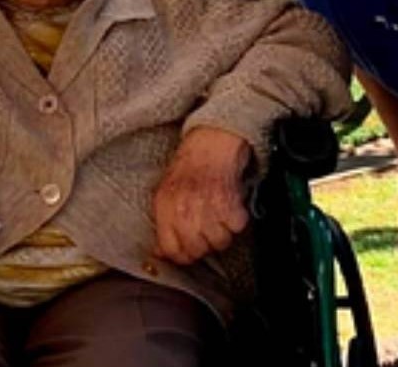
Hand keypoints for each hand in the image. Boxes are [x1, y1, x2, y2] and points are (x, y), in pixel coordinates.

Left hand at [152, 127, 251, 264]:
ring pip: (219, 243)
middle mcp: (185, 209)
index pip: (170, 250)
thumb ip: (162, 223)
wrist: (213, 140)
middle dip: (203, 246)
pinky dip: (237, 221)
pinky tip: (231, 207)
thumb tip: (160, 253)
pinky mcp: (230, 203)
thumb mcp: (165, 192)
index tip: (188, 251)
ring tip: (219, 217)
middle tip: (206, 231)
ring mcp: (208, 207)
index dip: (181, 256)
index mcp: (166, 207)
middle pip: (196, 250)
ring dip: (222, 233)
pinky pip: (236, 228)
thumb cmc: (190, 165)